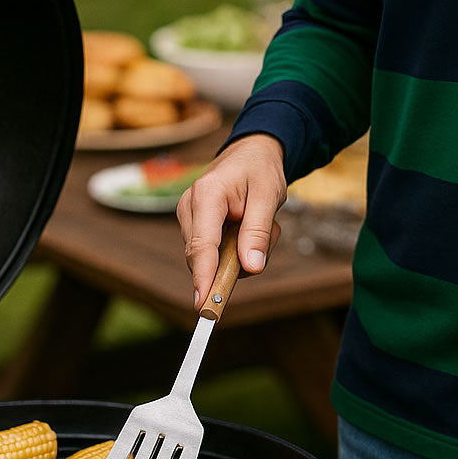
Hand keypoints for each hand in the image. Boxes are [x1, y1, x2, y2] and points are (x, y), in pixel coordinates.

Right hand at [176, 133, 286, 310]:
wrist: (252, 153)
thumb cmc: (260, 170)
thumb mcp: (268, 195)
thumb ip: (258, 232)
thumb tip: (251, 269)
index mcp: (206, 195)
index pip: (201, 245)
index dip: (203, 277)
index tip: (204, 305)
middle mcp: (189, 207)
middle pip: (204, 257)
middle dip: (238, 258)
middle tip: (269, 233)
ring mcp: (188, 217)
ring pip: (212, 258)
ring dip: (241, 250)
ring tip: (261, 222)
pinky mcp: (194, 226)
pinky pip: (214, 252)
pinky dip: (236, 247)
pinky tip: (249, 225)